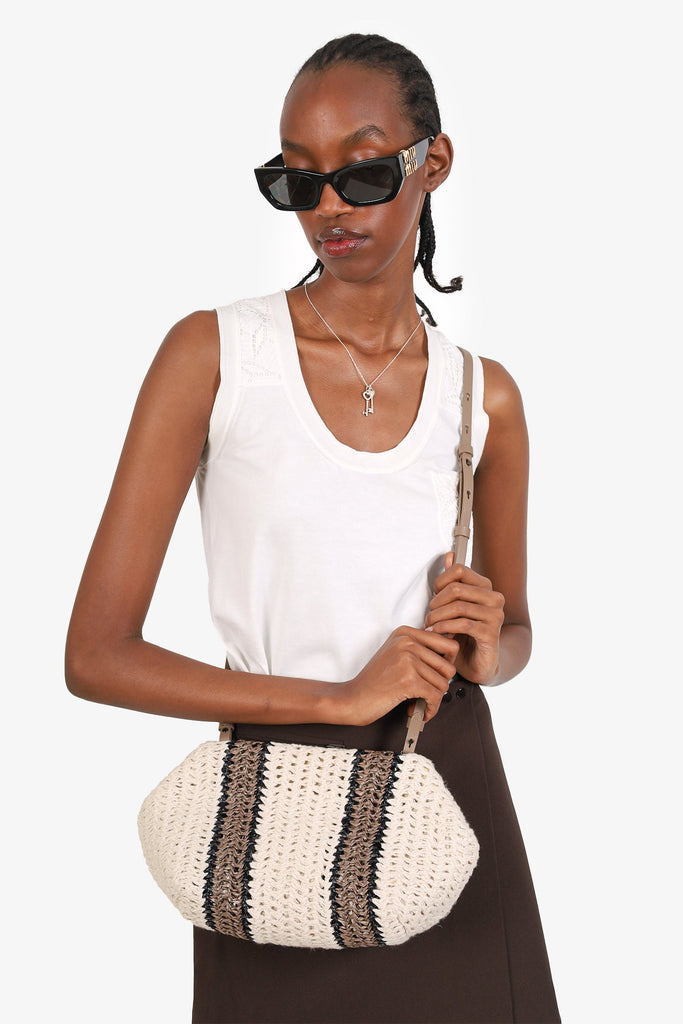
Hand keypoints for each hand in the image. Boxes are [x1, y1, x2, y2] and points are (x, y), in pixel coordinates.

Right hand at [341, 626, 459, 725]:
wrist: (352, 698)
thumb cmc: (374, 681)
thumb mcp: (396, 655)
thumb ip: (420, 651)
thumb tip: (451, 657)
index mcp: (405, 633)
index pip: (449, 644)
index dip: (446, 665)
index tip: (434, 676)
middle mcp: (407, 642)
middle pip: (448, 666)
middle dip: (440, 684)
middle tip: (426, 693)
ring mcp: (407, 659)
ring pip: (443, 683)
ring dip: (432, 699)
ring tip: (417, 702)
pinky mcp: (408, 679)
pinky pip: (435, 696)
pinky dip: (430, 709)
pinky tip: (418, 711)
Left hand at [424, 553, 504, 684]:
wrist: (478, 663)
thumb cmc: (464, 634)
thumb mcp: (454, 606)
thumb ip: (452, 582)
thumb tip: (449, 554)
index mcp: (485, 587)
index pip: (459, 570)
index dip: (440, 581)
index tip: (433, 596)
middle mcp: (494, 598)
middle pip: (456, 588)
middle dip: (436, 603)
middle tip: (428, 616)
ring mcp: (495, 615)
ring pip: (458, 606)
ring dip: (437, 617)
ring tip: (429, 626)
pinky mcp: (491, 633)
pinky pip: (463, 624)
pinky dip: (444, 628)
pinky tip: (436, 634)